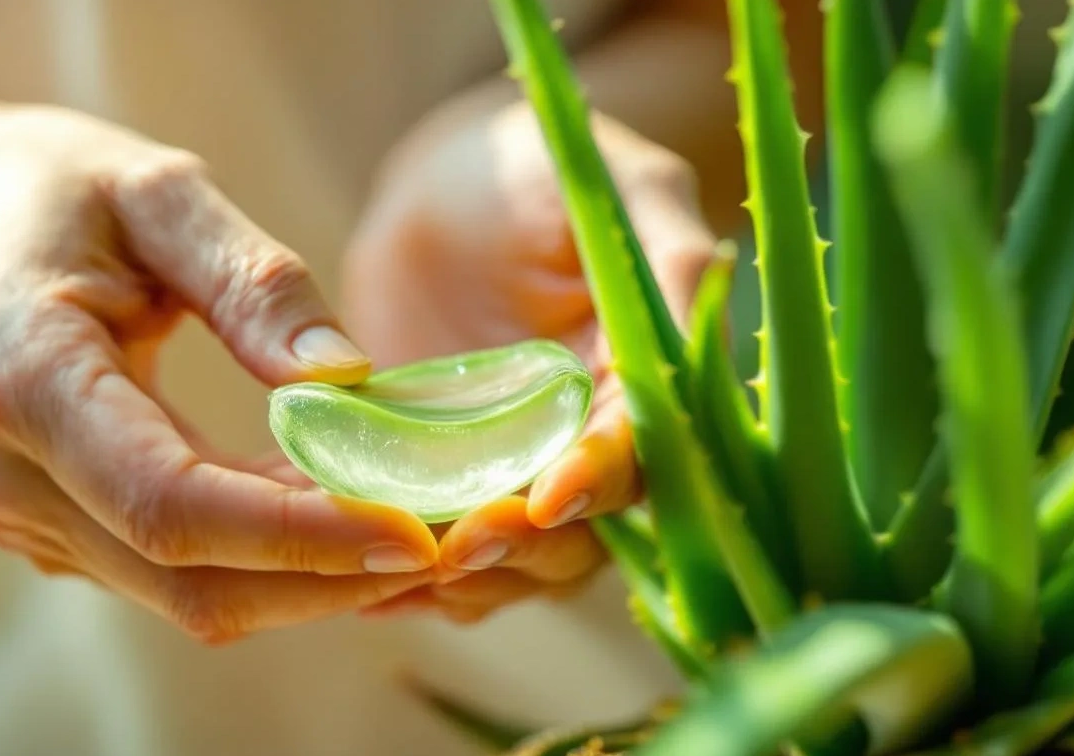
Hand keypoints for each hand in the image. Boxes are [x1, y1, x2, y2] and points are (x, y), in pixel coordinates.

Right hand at [0, 101, 438, 643]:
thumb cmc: (50, 195)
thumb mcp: (156, 194)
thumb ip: (252, 281)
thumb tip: (349, 377)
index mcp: (29, 384)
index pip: (174, 505)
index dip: (300, 535)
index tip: (416, 530)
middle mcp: (18, 480)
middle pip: (193, 581)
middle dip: (332, 576)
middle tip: (453, 537)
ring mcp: (34, 521)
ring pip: (193, 598)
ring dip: (314, 578)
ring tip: (418, 524)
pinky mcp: (62, 534)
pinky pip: (181, 575)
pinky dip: (273, 561)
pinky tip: (342, 515)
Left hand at [344, 100, 717, 622]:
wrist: (448, 190)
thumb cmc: (537, 168)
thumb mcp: (606, 192)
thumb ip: (663, 257)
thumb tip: (706, 317)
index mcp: (646, 382)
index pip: (641, 450)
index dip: (600, 478)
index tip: (548, 497)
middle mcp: (594, 442)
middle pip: (582, 528)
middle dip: (524, 543)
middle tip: (460, 547)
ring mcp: (523, 468)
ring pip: (518, 555)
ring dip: (470, 574)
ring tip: (405, 580)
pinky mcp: (457, 481)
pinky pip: (448, 543)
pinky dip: (415, 575)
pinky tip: (367, 592)